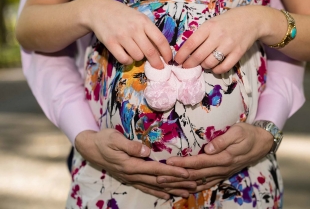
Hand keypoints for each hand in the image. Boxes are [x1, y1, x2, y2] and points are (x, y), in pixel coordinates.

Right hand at [75, 129, 196, 198]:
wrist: (90, 148)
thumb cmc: (103, 140)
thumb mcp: (114, 139)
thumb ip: (130, 145)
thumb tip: (146, 151)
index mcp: (131, 165)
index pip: (156, 170)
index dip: (172, 172)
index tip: (187, 173)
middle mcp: (132, 174)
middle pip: (159, 181)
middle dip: (177, 183)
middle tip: (194, 184)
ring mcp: (131, 178)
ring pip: (154, 186)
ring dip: (171, 189)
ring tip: (186, 192)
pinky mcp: (130, 177)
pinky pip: (146, 187)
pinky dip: (157, 192)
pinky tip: (167, 195)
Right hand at [88, 0, 172, 68]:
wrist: (99, 10)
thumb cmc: (123, 15)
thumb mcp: (139, 18)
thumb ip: (148, 31)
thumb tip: (160, 50)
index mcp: (144, 21)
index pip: (160, 40)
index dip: (166, 52)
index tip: (169, 59)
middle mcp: (134, 29)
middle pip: (150, 52)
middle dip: (157, 62)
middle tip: (159, 67)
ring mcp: (121, 36)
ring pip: (137, 57)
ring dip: (139, 58)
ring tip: (136, 53)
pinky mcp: (110, 43)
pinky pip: (124, 59)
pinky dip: (128, 61)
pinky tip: (127, 56)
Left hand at [157, 123, 273, 191]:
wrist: (262, 143)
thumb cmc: (248, 133)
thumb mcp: (238, 132)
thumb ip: (223, 140)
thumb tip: (209, 148)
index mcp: (223, 158)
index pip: (198, 162)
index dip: (183, 164)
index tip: (168, 163)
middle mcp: (221, 168)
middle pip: (195, 175)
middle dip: (176, 177)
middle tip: (159, 177)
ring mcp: (222, 173)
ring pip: (199, 182)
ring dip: (182, 184)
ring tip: (166, 185)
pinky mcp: (223, 173)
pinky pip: (207, 183)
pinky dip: (195, 187)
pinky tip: (185, 190)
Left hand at [174, 6, 266, 72]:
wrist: (251, 20)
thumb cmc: (227, 21)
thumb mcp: (212, 23)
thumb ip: (200, 35)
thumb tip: (186, 50)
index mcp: (209, 27)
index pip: (191, 43)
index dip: (182, 54)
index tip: (177, 60)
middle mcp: (218, 36)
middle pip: (198, 56)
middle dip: (189, 64)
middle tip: (186, 67)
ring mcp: (229, 45)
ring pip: (210, 63)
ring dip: (203, 66)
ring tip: (203, 63)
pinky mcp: (238, 53)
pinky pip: (223, 67)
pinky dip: (216, 70)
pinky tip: (214, 67)